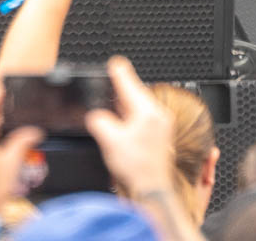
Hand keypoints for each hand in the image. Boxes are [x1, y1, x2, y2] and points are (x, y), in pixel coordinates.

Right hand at [84, 57, 178, 197]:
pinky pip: (141, 119)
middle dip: (119, 92)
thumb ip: (99, 121)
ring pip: (138, 108)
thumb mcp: (109, 140)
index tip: (113, 62)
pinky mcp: (158, 138)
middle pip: (134, 94)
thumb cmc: (137, 169)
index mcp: (147, 111)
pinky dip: (129, 119)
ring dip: (123, 107)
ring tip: (109, 112)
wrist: (151, 191)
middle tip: (105, 90)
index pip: (130, 82)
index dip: (118, 71)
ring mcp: (160, 126)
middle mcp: (158, 116)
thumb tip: (95, 116)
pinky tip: (120, 128)